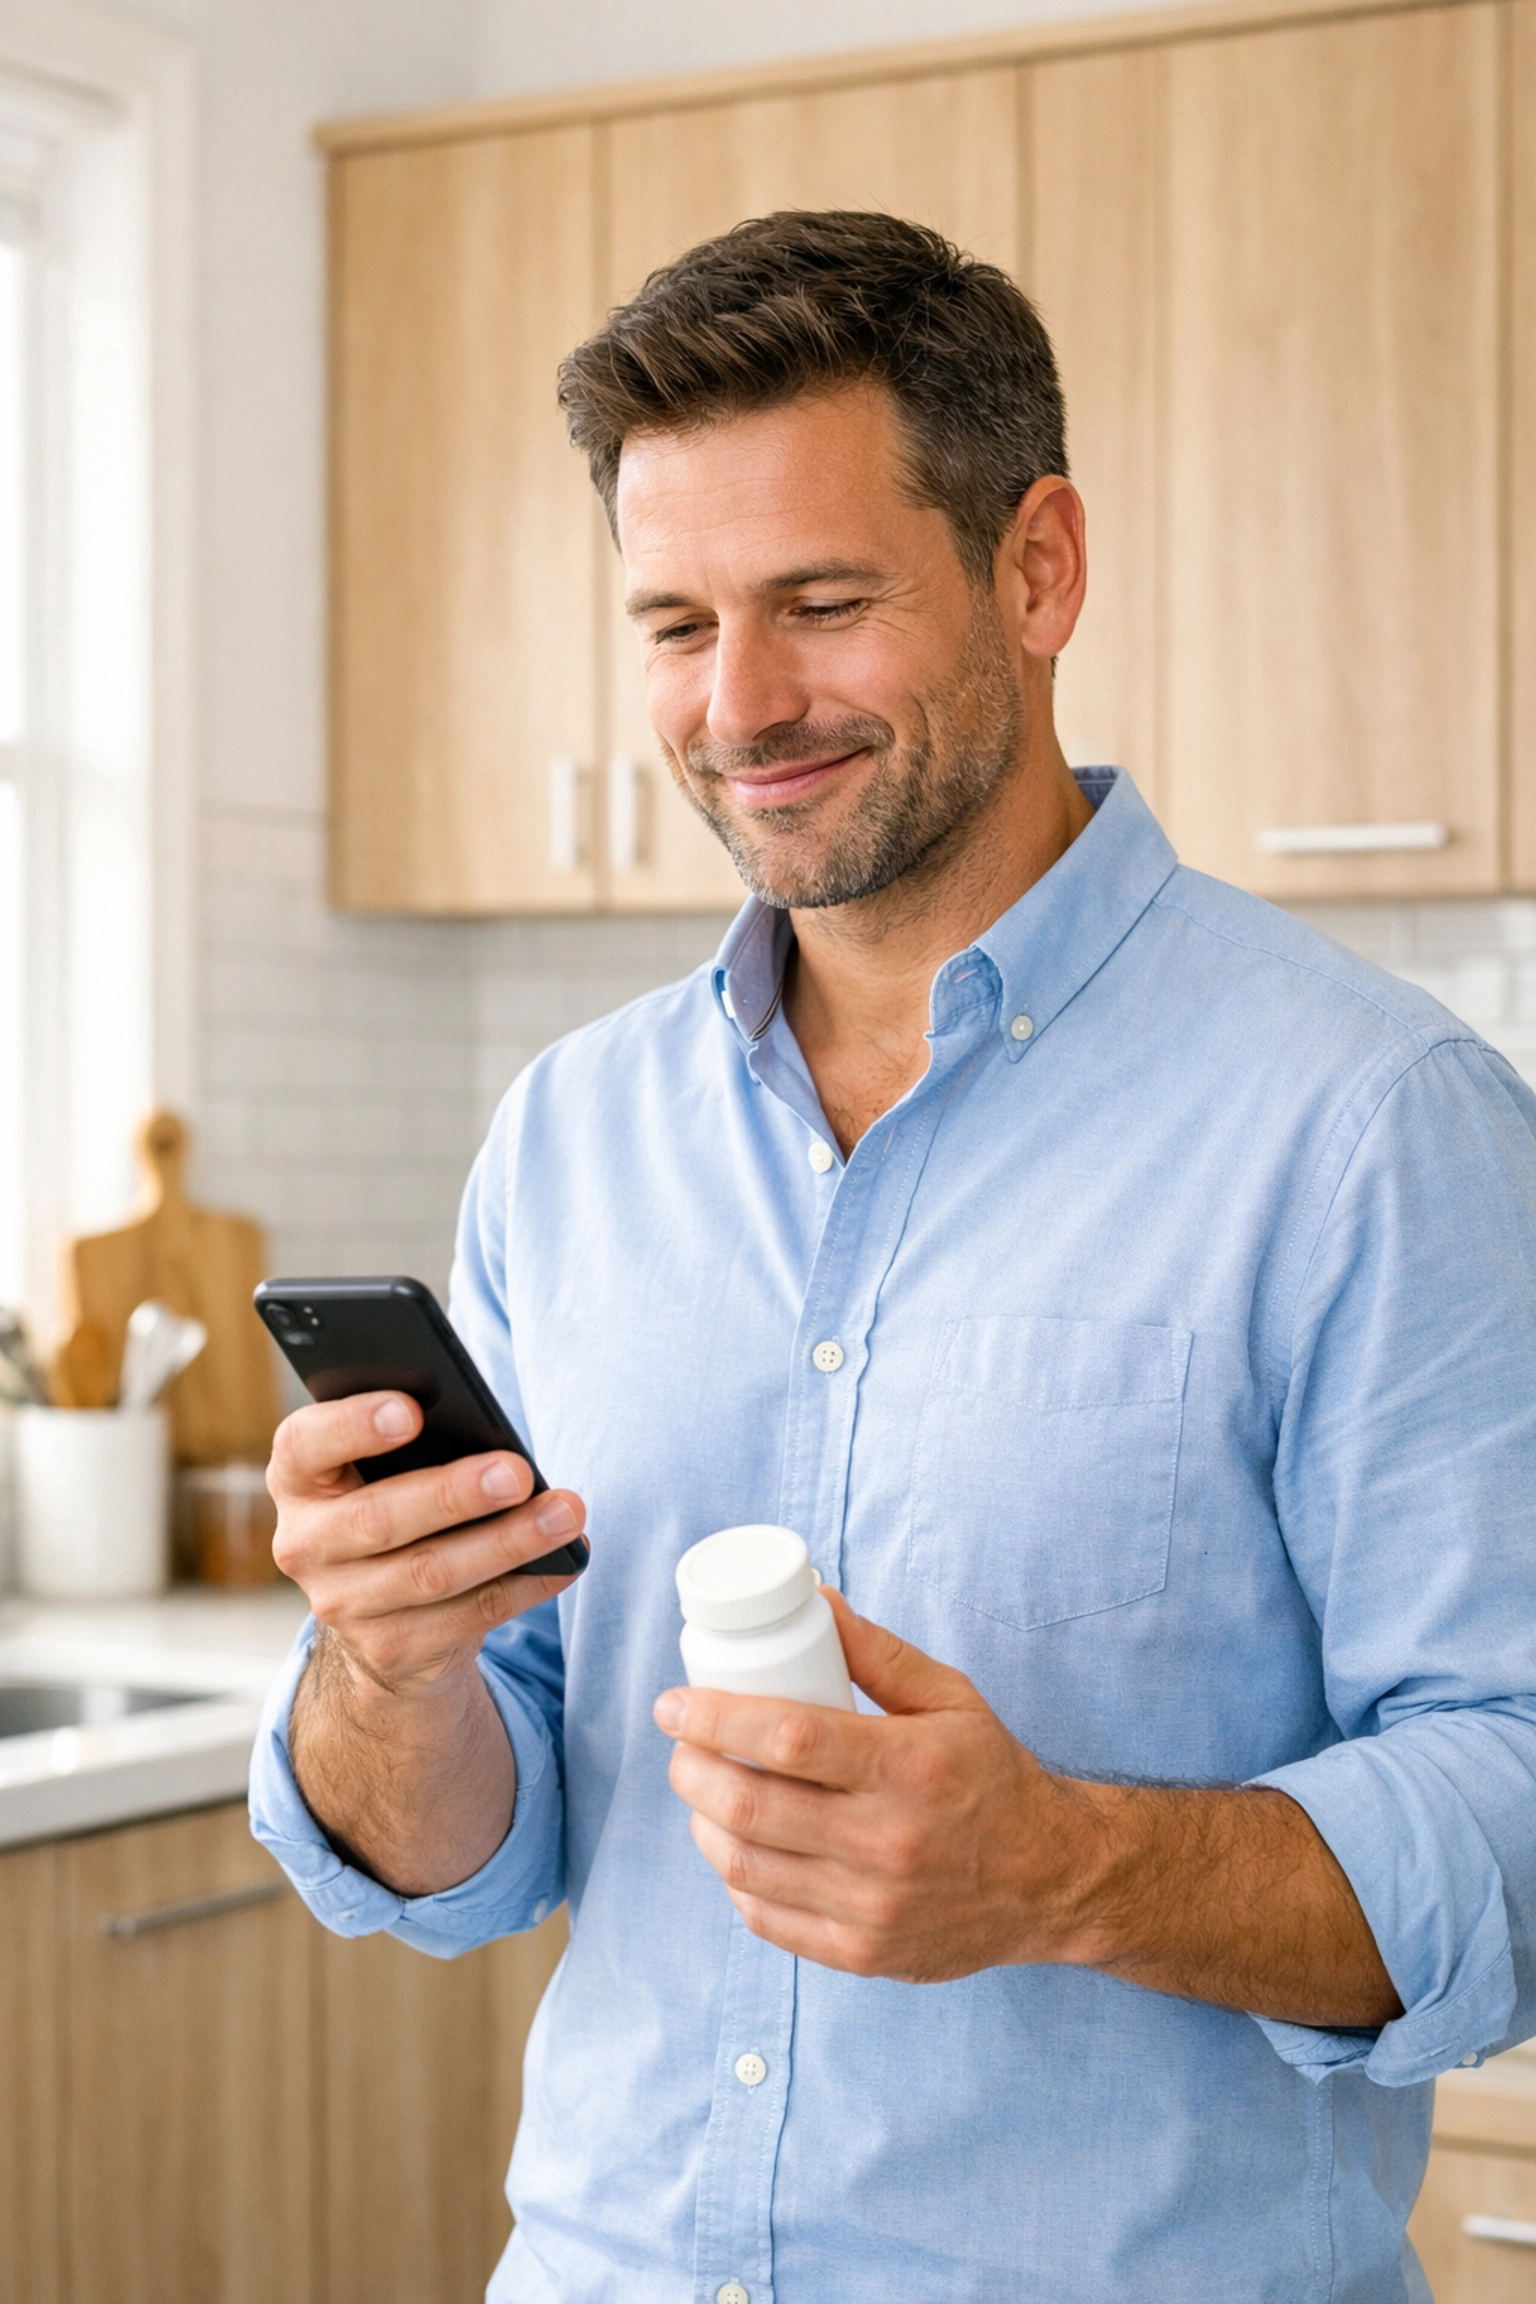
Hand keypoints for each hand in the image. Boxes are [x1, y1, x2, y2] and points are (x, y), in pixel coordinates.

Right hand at [269, 1390, 586, 1701]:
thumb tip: (490, 1438)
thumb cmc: (400, 1504)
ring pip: (432, 1573)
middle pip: (378, 1518)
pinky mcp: (389, 1651)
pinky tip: (564, 1562)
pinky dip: (524, 1587)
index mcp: (300, 1479)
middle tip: (518, 1472)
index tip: (411, 1410)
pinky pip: (467, 1617)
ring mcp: (342, 1605)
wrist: (384, 1617)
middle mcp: (305, 1544)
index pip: (306, 1444)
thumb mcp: (386, 1471)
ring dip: (507, 1542)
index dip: (352, 1425)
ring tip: (564, 1514)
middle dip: (454, 1494)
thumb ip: (415, 1445)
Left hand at [654, 1591, 1083, 1981]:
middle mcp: (888, 1842)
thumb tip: (813, 1602)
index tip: (674, 1704)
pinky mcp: (863, 1954)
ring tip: (702, 1792)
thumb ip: (879, 1652)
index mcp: (908, 1767)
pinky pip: (768, 1919)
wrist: (1052, 1880)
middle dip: (690, 1769)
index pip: (787, 1739)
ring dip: (703, 1823)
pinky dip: (736, 1881)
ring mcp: (872, 1907)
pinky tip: (739, 1849)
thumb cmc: (993, 1777)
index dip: (715, 1718)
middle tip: (680, 1745)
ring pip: (746, 1867)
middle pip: (750, 1806)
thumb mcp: (951, 1698)